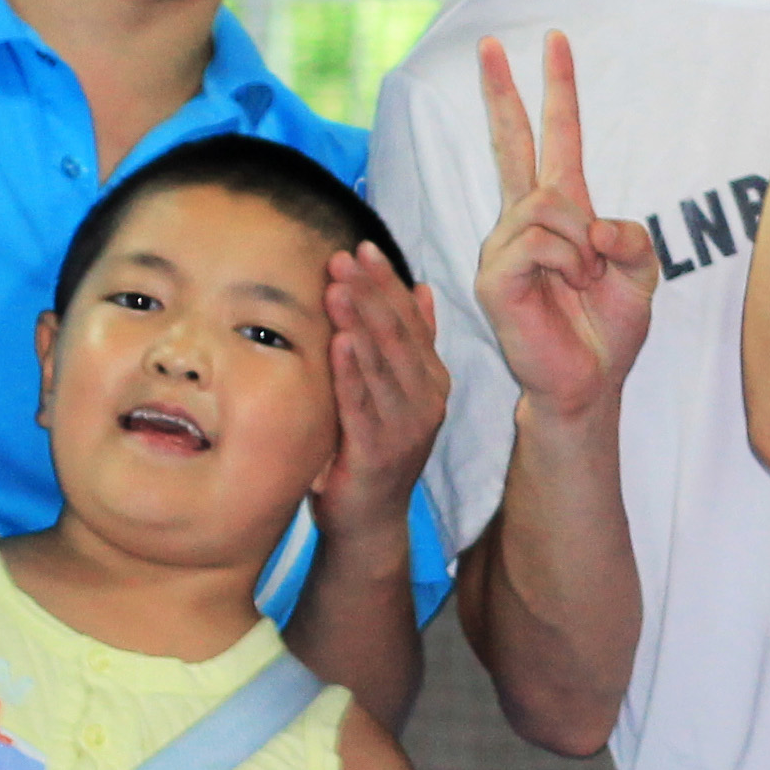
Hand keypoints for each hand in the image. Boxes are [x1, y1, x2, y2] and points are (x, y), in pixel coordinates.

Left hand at [313, 246, 447, 541]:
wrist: (369, 521)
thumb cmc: (372, 451)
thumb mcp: (395, 392)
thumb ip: (411, 344)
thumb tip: (423, 289)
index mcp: (431, 381)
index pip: (412, 320)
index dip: (387, 282)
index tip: (363, 248)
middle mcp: (427, 400)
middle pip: (398, 335)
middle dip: (369, 293)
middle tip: (342, 257)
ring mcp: (407, 427)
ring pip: (383, 364)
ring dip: (359, 322)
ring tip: (337, 286)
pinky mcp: (380, 452)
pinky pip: (364, 404)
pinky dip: (352, 371)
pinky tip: (339, 341)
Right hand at [471, 32, 661, 420]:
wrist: (590, 383)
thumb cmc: (608, 329)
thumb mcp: (642, 274)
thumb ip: (633, 237)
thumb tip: (595, 223)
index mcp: (562, 212)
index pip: (556, 139)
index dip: (557, 92)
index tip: (555, 41)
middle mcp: (525, 220)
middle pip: (511, 142)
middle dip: (502, 91)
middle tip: (488, 41)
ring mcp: (503, 246)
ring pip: (547, 204)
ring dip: (582, 241)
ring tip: (586, 278)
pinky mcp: (494, 275)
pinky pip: (537, 242)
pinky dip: (568, 260)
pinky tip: (570, 285)